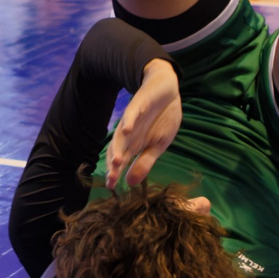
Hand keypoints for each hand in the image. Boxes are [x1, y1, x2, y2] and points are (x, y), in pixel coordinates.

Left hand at [106, 60, 183, 190]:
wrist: (167, 90)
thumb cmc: (162, 119)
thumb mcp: (158, 145)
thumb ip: (145, 163)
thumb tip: (130, 183)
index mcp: (133, 144)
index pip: (121, 160)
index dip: (116, 172)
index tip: (112, 187)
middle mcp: (129, 133)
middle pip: (119, 149)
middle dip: (115, 164)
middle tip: (111, 178)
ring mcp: (133, 119)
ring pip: (122, 134)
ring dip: (119, 147)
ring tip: (117, 161)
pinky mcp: (139, 104)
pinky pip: (132, 113)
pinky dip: (129, 121)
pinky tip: (127, 130)